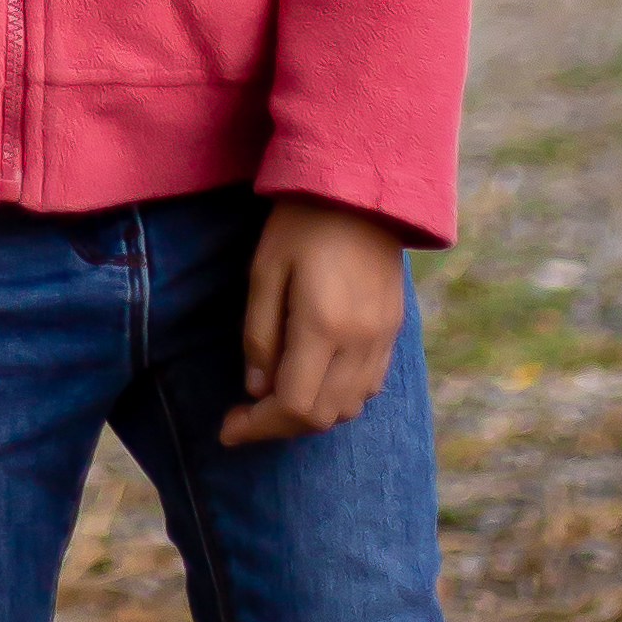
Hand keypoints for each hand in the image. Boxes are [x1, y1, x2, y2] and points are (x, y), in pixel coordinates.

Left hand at [220, 195, 405, 445]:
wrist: (361, 192)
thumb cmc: (301, 224)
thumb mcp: (264, 271)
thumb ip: (259, 335)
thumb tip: (256, 390)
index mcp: (323, 327)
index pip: (293, 405)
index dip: (258, 426)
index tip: (227, 429)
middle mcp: (359, 343)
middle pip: (322, 416)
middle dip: (279, 426)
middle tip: (244, 415)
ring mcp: (382, 341)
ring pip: (348, 408)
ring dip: (310, 415)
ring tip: (274, 398)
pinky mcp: (394, 333)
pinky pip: (368, 388)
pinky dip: (338, 398)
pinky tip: (312, 380)